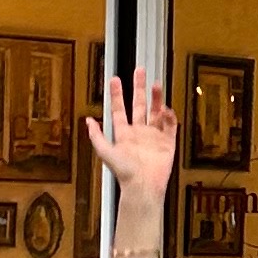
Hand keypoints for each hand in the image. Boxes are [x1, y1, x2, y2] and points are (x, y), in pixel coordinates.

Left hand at [82, 66, 175, 211]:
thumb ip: (96, 137)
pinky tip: (166, 108)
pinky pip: (170, 126)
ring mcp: (154, 137)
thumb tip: (87, 121)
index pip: (119, 110)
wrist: (143, 186)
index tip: (115, 79)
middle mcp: (139, 133)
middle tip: (140, 71)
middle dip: (138, 88)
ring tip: (156, 84)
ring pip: (156, 112)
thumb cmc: (125, 172)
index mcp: (123, 134)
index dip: (116, 95)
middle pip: (139, 105)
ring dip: (156, 98)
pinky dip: (169, 116)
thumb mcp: (106, 152)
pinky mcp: (167, 143)